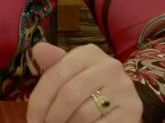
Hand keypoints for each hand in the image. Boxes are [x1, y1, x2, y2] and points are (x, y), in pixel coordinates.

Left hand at [26, 42, 142, 121]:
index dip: (39, 100)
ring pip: (84, 114)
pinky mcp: (133, 109)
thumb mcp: (69, 71)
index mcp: (88, 53)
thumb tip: (39, 49)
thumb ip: (53, 63)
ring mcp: (123, 87)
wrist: (120, 100)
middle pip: (69, 95)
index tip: (32, 119)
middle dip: (52, 116)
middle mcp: (109, 65)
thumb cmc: (87, 84)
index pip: (56, 75)